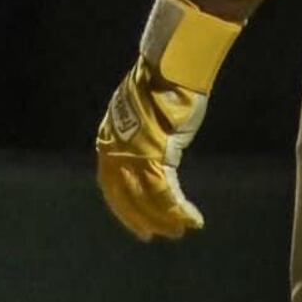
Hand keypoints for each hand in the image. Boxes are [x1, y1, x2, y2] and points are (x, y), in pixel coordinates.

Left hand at [95, 57, 210, 239]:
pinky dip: (180, 210)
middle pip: (125, 196)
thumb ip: (139, 138)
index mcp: (109, 139)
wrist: (171, 67)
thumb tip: (150, 156)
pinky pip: (167, 194)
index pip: (111, 184)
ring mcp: (134, 153)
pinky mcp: (156, 154)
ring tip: (180, 229)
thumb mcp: (142, 115)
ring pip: (148, 199)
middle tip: (158, 235)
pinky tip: (193, 219)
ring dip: (165, 218)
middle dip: (141, 219)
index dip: (124, 209)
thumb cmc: (161, 86)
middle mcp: (115, 149)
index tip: (138, 225)